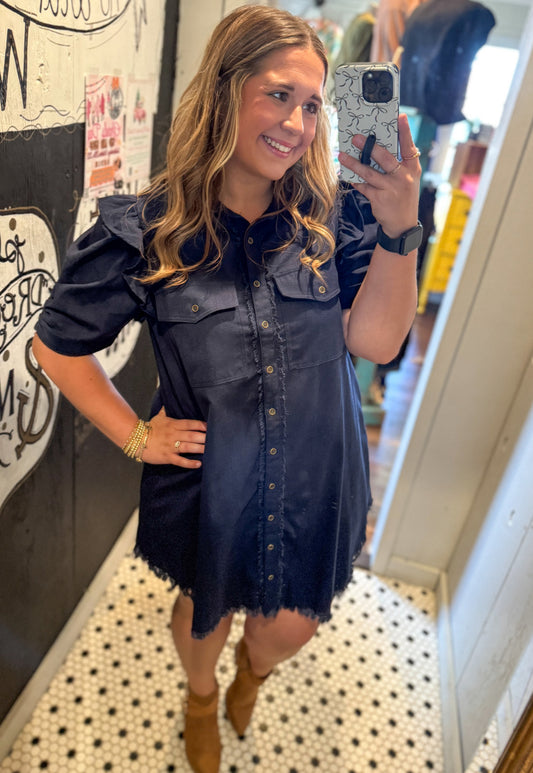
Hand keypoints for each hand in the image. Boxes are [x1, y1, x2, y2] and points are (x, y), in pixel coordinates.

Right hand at [141, 407, 206, 467]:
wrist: (135, 439)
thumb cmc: (148, 428)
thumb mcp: (158, 417)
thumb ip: (165, 411)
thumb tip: (166, 403)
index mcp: (173, 424)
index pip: (190, 424)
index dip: (201, 425)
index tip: (210, 427)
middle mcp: (174, 435)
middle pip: (192, 435)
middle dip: (204, 438)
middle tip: (215, 439)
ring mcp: (170, 446)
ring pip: (188, 447)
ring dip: (200, 448)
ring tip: (210, 450)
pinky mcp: (167, 456)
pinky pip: (180, 461)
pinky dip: (189, 463)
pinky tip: (198, 464)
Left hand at [338, 113, 420, 237]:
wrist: (402, 224)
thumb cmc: (403, 196)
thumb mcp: (408, 179)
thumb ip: (400, 164)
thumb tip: (380, 146)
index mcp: (413, 168)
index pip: (409, 147)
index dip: (405, 131)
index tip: (400, 116)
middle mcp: (403, 177)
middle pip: (385, 158)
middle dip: (370, 146)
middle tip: (357, 137)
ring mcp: (391, 188)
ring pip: (369, 172)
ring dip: (354, 163)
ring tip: (342, 156)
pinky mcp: (379, 198)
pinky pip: (363, 186)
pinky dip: (355, 181)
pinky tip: (347, 175)